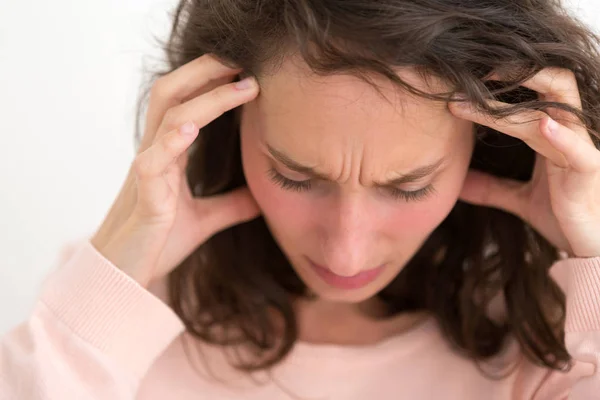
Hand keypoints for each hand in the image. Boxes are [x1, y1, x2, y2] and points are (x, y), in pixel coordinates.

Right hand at [90, 54, 260, 286]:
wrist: (125, 277)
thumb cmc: (158, 243)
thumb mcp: (205, 220)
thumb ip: (231, 205)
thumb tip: (262, 198)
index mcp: (169, 155)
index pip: (186, 103)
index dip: (211, 82)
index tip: (246, 70)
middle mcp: (155, 153)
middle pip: (172, 94)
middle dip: (205, 71)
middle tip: (243, 60)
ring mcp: (147, 172)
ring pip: (168, 118)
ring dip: (206, 99)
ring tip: (240, 85)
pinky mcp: (143, 197)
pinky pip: (151, 161)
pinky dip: (171, 142)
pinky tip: (191, 128)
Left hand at [448, 67, 599, 257]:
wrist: (593, 246)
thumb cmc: (564, 216)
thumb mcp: (519, 200)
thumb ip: (490, 188)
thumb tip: (457, 184)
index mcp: (549, 134)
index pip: (525, 95)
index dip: (496, 83)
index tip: (457, 81)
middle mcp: (566, 133)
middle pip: (547, 84)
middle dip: (510, 72)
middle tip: (467, 73)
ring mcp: (580, 149)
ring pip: (551, 112)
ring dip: (510, 106)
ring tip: (479, 93)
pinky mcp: (589, 172)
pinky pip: (579, 149)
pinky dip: (562, 136)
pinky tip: (542, 125)